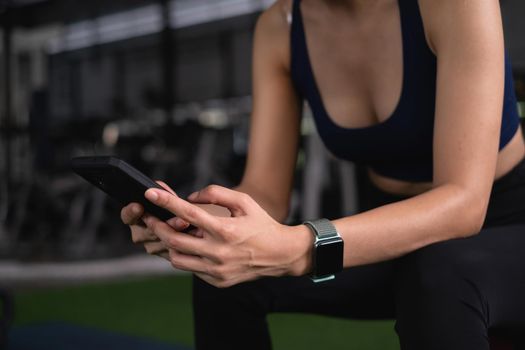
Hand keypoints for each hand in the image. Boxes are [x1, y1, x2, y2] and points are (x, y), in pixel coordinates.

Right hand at [120, 181, 189, 259]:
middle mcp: (141, 234)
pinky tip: (192, 235)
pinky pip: (172, 250)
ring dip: (175, 232)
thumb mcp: (168, 199)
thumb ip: (162, 193)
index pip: (127, 216)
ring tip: (186, 224)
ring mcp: (152, 246)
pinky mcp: (166, 255)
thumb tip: (158, 185)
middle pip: (148, 230)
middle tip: (179, 219)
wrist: (189, 229)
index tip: (138, 206)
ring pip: (161, 241)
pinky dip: (182, 242)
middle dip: (164, 223)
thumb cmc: (174, 210)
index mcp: (136, 218)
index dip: (131, 211)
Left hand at [142, 185, 313, 287]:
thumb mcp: (244, 202)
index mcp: (225, 230)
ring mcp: (217, 270)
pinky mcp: (217, 281)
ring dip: (169, 245)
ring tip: (168, 233)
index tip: (150, 193)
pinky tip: (189, 246)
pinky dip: (186, 256)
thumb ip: (216, 193)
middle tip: (150, 217)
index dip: (166, 202)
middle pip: (174, 241)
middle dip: (157, 227)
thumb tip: (190, 197)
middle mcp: (219, 253)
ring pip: (177, 259)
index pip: (188, 214)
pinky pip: (191, 269)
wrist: (281, 255)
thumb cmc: (262, 225)